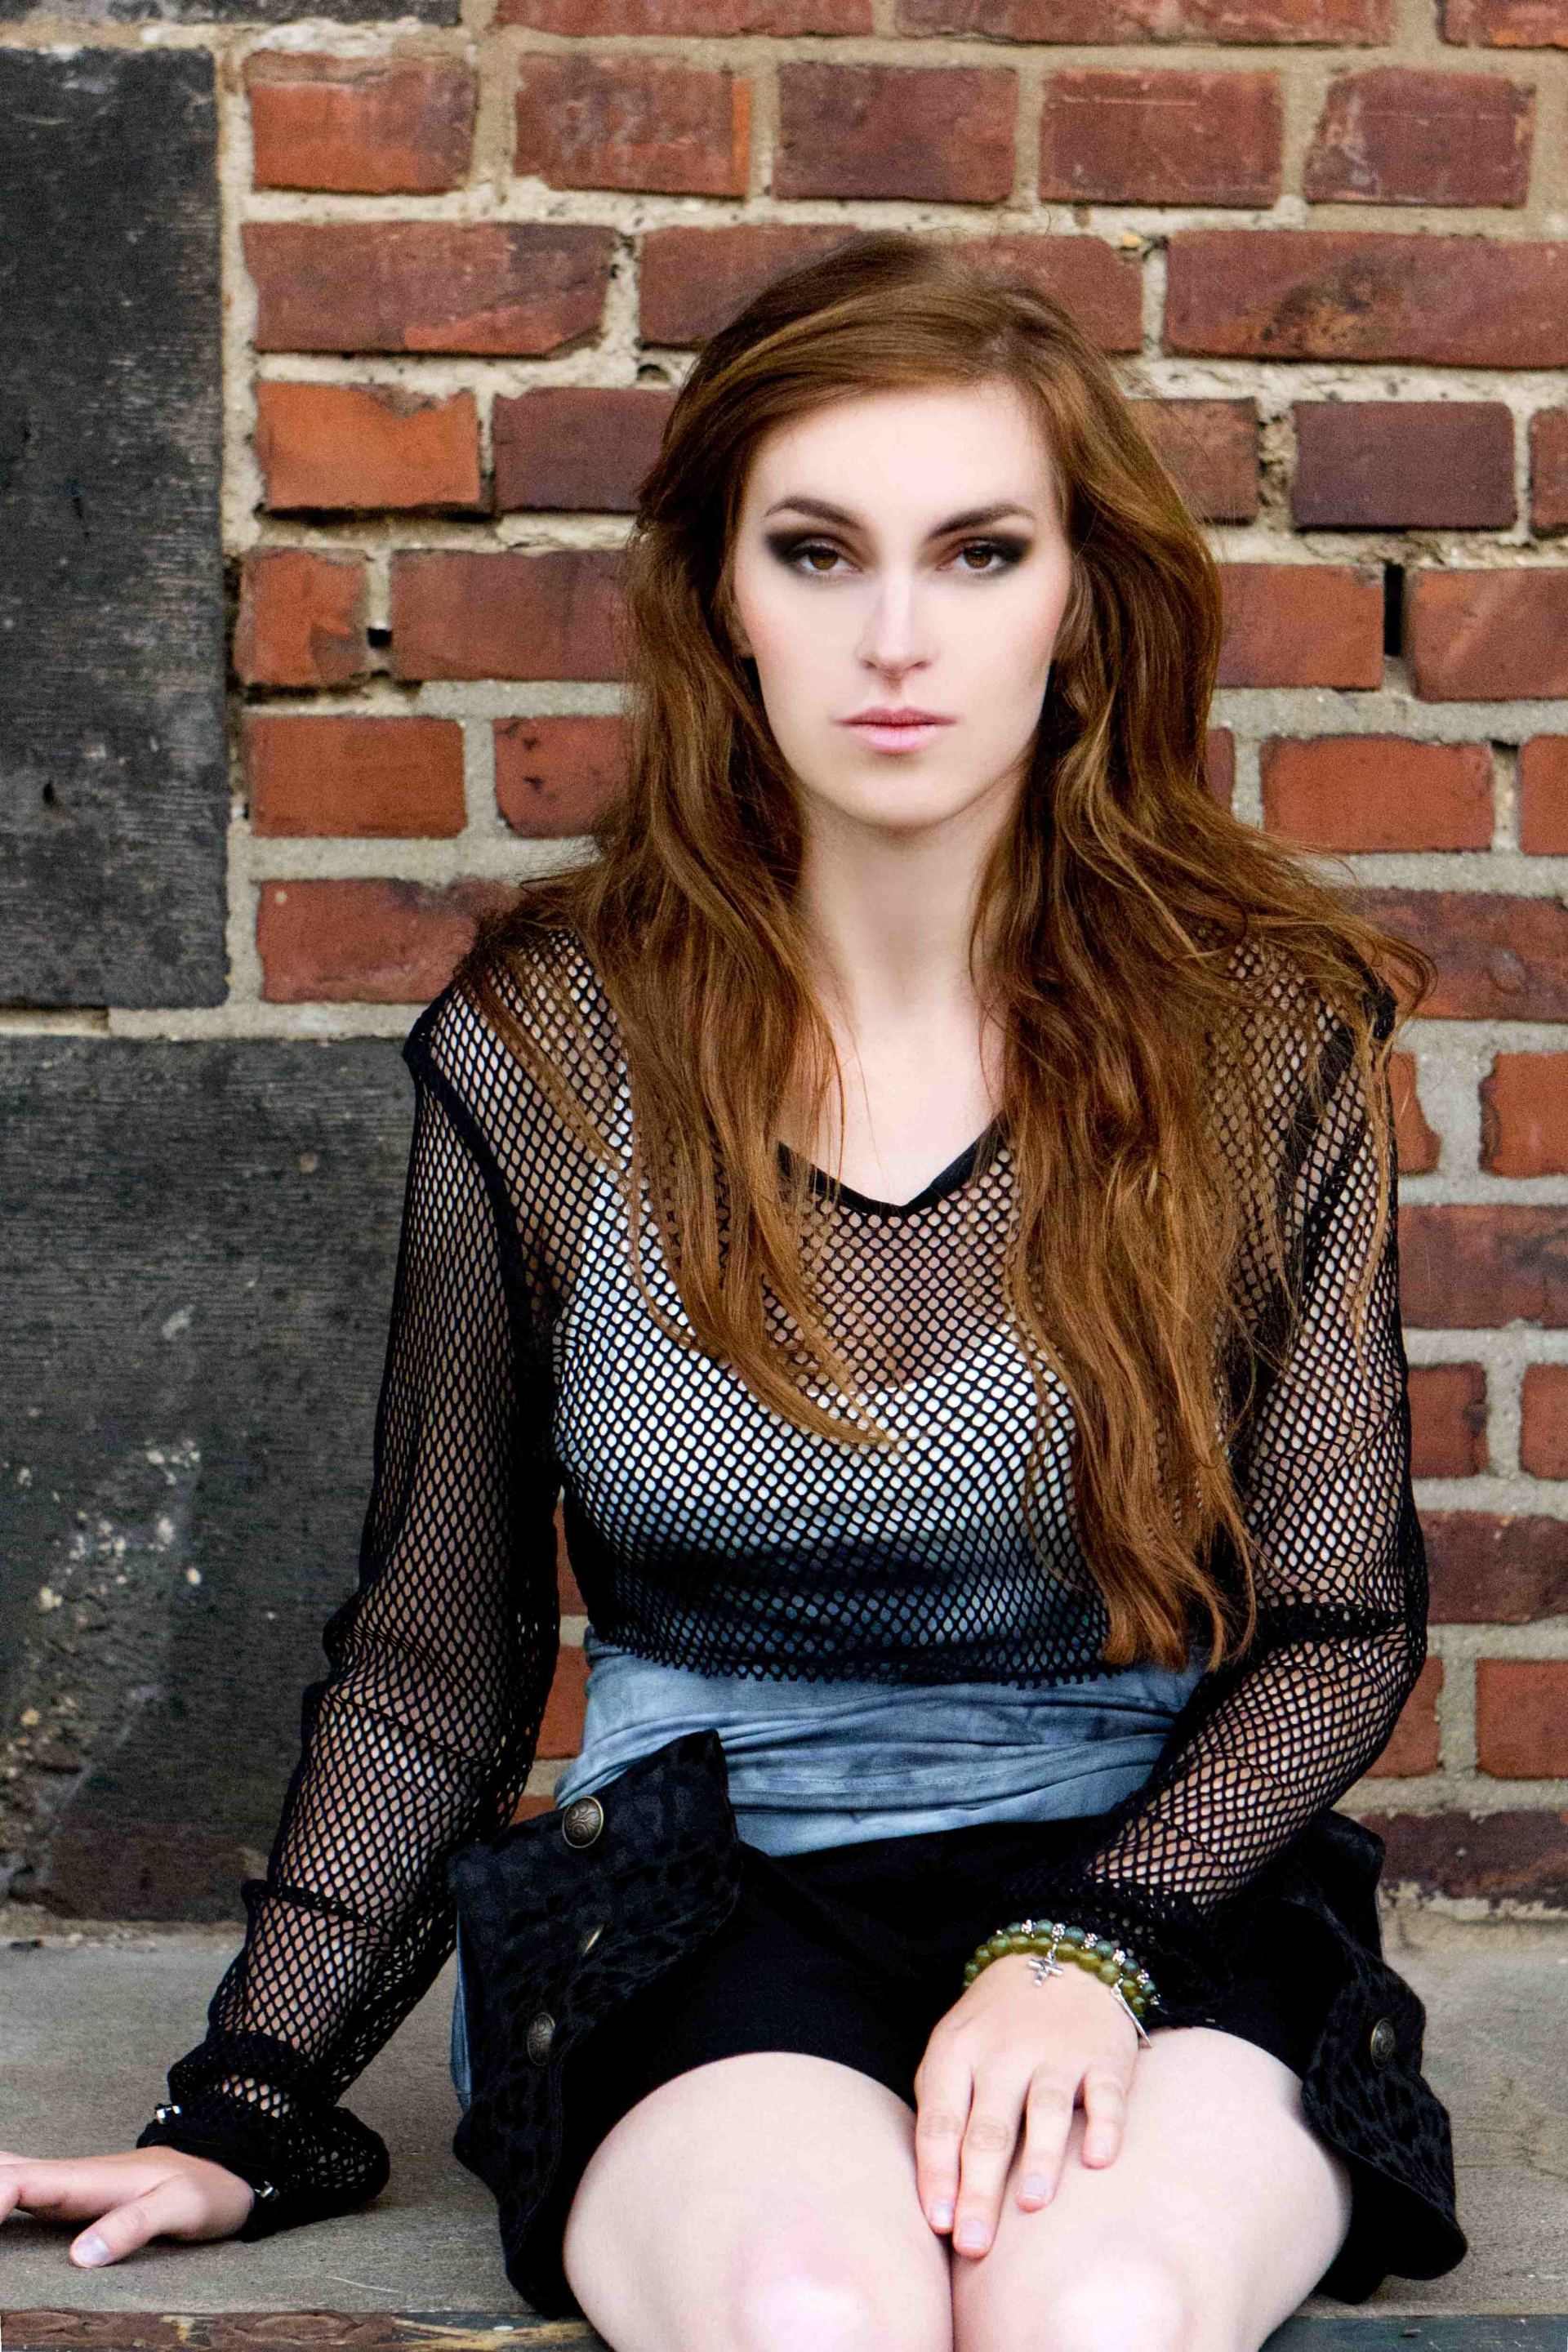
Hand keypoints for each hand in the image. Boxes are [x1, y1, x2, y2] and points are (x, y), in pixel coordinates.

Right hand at [0, 2145, 255, 2265]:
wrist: (230, 2165)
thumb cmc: (206, 2187)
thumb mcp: (181, 2208)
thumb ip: (133, 2226)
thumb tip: (80, 2258)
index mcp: (84, 2179)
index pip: (18, 2183)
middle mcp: (66, 2178)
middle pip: (0, 2171)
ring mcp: (64, 2187)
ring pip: (5, 2175)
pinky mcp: (68, 2200)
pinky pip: (15, 2191)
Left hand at [912, 1952, 1138, 2260]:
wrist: (1058, 1959)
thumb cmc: (995, 2030)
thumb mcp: (954, 2052)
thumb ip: (942, 2109)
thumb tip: (936, 2193)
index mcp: (956, 2052)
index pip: (940, 2120)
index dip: (937, 2173)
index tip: (938, 2225)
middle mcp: (1003, 2052)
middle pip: (987, 2127)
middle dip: (978, 2188)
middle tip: (974, 2245)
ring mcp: (1055, 2052)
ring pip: (1044, 2107)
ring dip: (1038, 2156)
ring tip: (1030, 2203)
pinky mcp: (1102, 2056)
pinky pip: (1105, 2094)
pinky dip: (1103, 2126)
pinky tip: (1097, 2160)